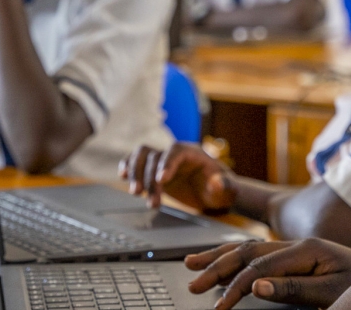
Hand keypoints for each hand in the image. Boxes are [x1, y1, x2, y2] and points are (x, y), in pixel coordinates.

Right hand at [119, 143, 235, 210]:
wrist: (215, 193)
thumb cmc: (223, 190)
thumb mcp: (228, 190)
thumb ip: (224, 186)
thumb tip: (216, 183)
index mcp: (194, 153)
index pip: (176, 151)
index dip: (167, 163)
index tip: (161, 180)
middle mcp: (176, 153)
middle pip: (154, 154)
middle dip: (147, 176)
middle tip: (145, 198)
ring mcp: (163, 160)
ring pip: (142, 155)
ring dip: (134, 173)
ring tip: (135, 193)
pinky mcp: (154, 170)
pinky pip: (137, 162)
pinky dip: (128, 166)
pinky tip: (122, 176)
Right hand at [185, 239, 350, 309]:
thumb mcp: (332, 293)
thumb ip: (293, 288)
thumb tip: (256, 287)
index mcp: (308, 249)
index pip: (260, 266)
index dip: (235, 287)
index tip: (218, 307)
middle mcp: (300, 244)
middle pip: (248, 251)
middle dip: (217, 266)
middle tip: (192, 280)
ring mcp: (299, 249)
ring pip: (250, 248)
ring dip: (221, 257)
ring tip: (194, 264)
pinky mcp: (300, 257)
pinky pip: (261, 253)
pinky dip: (238, 257)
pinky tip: (225, 260)